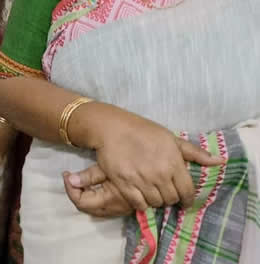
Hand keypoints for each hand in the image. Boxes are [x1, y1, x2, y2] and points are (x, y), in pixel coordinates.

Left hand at [64, 165, 133, 217]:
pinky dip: (95, 199)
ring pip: (97, 210)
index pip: (81, 202)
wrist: (157, 166)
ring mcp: (122, 208)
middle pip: (88, 208)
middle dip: (75, 194)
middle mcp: (116, 207)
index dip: (70, 190)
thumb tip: (69, 179)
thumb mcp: (108, 167)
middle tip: (70, 178)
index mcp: (109, 198)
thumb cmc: (130, 163)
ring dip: (85, 197)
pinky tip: (92, 186)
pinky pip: (106, 207)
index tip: (66, 174)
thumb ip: (89, 176)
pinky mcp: (128, 205)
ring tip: (78, 181)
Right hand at [90, 109, 224, 210]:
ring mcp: (141, 180)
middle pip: (171, 199)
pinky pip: (138, 204)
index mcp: (173, 163)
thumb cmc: (144, 131)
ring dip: (156, 200)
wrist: (112, 128)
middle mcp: (159, 174)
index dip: (187, 199)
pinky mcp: (124, 184)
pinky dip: (142, 203)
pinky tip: (141, 195)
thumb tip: (221, 161)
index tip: (184, 200)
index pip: (187, 192)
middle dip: (171, 198)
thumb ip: (195, 152)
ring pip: (155, 203)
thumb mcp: (171, 138)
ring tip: (152, 192)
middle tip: (165, 192)